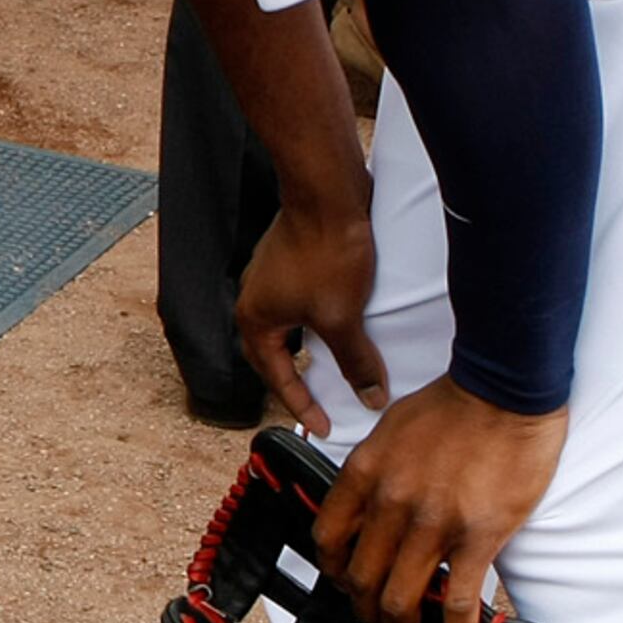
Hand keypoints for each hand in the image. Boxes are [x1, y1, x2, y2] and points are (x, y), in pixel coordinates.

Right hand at [235, 197, 387, 436]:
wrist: (327, 194)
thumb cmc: (325, 252)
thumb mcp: (343, 319)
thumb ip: (355, 363)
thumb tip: (369, 396)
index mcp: (255, 321)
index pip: (278, 378)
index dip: (302, 406)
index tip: (323, 428)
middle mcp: (253, 300)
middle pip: (275, 355)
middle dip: (297, 381)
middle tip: (321, 405)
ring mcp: (269, 277)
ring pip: (289, 328)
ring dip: (308, 350)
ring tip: (334, 367)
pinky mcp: (288, 259)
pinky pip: (298, 304)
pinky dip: (316, 323)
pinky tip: (340, 324)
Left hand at [309, 379, 569, 622]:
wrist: (504, 389)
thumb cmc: (451, 406)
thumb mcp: (389, 431)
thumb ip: (372, 473)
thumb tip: (365, 508)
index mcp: (363, 475)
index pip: (328, 539)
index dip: (334, 571)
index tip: (347, 582)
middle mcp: (390, 504)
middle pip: (360, 580)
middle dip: (367, 611)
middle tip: (380, 621)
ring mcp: (433, 524)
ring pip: (401, 601)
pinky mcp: (478, 538)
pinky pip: (456, 602)